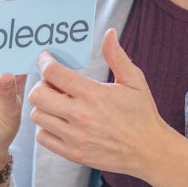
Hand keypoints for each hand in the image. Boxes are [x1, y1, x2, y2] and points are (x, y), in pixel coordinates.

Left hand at [29, 28, 180, 177]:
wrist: (149, 150)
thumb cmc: (142, 113)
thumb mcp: (134, 80)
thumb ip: (117, 56)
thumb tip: (109, 33)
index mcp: (93, 94)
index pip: (53, 73)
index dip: (45, 62)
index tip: (46, 59)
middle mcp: (80, 115)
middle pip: (38, 95)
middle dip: (41, 85)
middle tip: (52, 84)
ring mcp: (75, 136)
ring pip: (38, 116)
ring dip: (43, 106)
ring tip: (57, 103)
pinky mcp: (73, 153)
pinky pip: (43, 138)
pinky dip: (46, 128)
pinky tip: (60, 122)